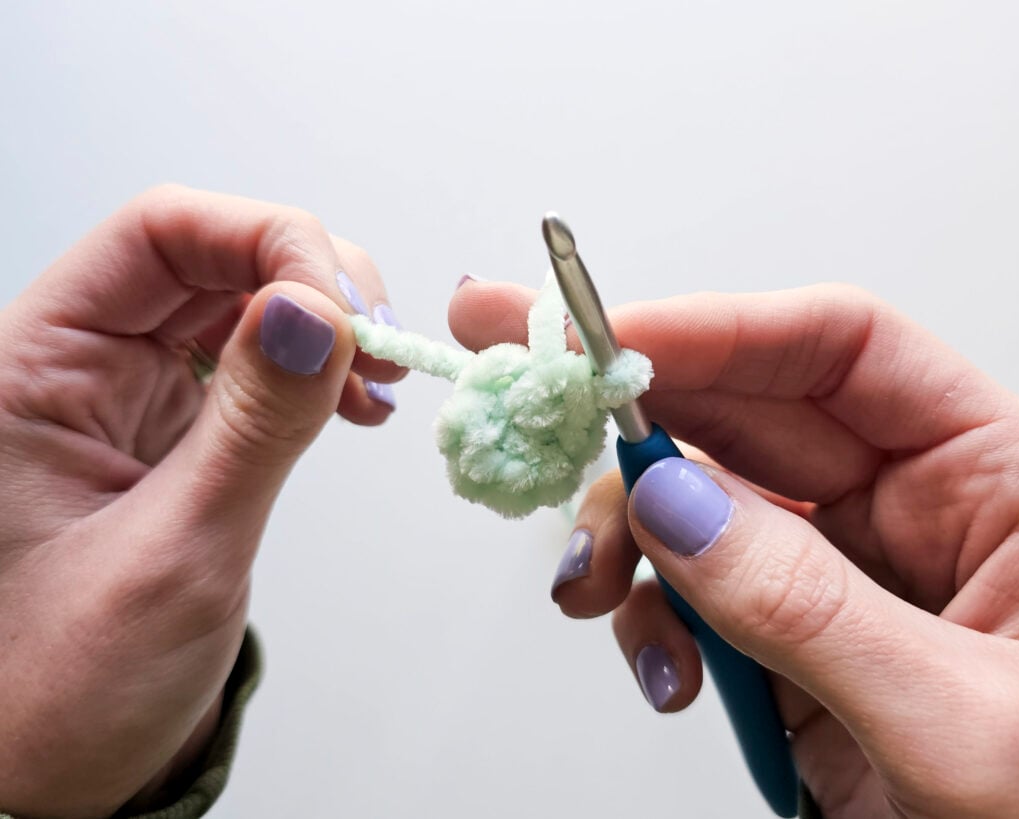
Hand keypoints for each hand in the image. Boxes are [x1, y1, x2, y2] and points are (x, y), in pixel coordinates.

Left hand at [0, 185, 402, 816]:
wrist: (48, 764)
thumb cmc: (61, 687)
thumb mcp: (175, 555)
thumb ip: (252, 426)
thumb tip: (316, 312)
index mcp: (35, 368)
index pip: (158, 234)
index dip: (264, 240)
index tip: (343, 305)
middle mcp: (80, 362)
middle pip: (211, 252)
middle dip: (311, 279)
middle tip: (378, 342)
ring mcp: (131, 392)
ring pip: (243, 299)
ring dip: (325, 321)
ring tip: (379, 374)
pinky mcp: (175, 426)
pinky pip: (256, 360)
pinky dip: (318, 367)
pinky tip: (356, 400)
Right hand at [450, 280, 1018, 817]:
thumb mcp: (959, 724)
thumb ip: (809, 608)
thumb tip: (674, 505)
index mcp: (993, 480)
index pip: (841, 353)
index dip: (717, 332)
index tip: (603, 344)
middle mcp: (908, 511)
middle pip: (743, 416)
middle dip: (626, 413)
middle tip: (525, 393)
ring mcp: (839, 579)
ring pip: (698, 506)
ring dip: (626, 537)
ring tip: (587, 588)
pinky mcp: (792, 644)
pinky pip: (695, 597)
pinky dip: (654, 623)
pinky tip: (665, 673)